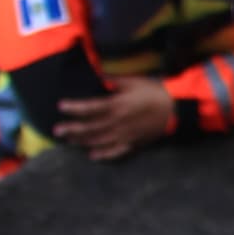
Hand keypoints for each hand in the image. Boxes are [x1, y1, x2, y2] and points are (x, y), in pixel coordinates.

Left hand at [57, 81, 179, 159]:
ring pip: (99, 140)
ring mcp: (125, 134)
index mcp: (117, 105)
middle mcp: (118, 122)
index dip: (74, 108)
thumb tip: (98, 79)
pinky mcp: (134, 142)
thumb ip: (114, 82)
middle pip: (90, 127)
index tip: (60, 106)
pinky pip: (116, 151)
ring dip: (83, 141)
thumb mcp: (134, 82)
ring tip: (69, 141)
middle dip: (72, 129)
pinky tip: (93, 155)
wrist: (177, 108)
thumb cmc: (155, 92)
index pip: (90, 107)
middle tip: (57, 131)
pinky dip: (104, 154)